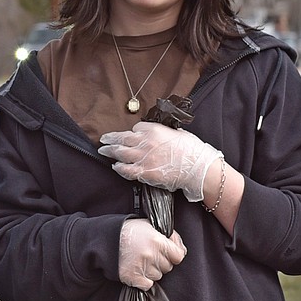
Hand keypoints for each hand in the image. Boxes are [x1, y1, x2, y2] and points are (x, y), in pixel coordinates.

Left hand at [99, 122, 221, 202]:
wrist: (197, 167)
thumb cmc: (192, 150)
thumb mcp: (177, 133)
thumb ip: (164, 133)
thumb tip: (159, 135)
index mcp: (154, 130)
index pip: (136, 128)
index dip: (134, 132)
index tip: (132, 135)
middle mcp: (145, 142)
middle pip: (122, 138)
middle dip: (111, 138)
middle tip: (103, 139)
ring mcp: (143, 157)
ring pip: (120, 153)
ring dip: (110, 151)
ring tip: (103, 150)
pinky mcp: (144, 172)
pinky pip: (126, 169)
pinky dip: (119, 168)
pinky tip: (115, 166)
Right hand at [118, 219, 185, 290]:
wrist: (105, 240)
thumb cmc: (128, 231)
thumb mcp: (149, 225)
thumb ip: (167, 236)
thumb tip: (180, 248)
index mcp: (157, 241)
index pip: (178, 256)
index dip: (174, 255)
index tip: (169, 254)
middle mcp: (151, 255)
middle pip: (168, 267)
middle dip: (162, 262)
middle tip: (150, 255)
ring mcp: (142, 268)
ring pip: (158, 276)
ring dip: (153, 271)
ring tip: (142, 261)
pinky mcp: (133, 277)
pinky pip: (148, 285)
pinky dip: (144, 280)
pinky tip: (138, 270)